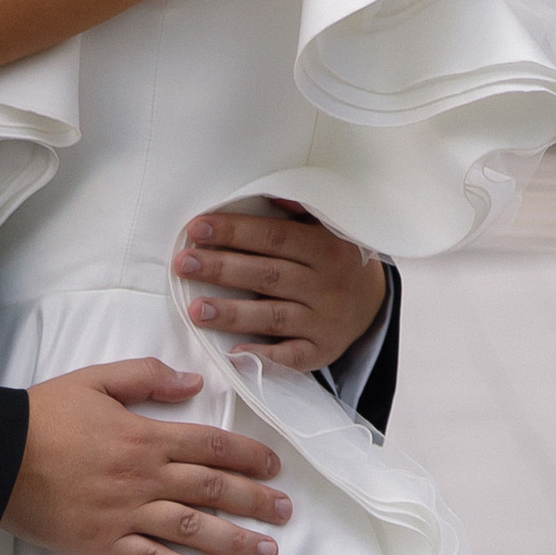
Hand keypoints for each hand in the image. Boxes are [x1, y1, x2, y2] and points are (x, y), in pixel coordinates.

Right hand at [2, 359, 290, 554]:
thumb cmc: (39, 417)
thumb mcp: (94, 380)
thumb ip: (144, 377)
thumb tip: (191, 382)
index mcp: (144, 436)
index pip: (211, 445)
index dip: (248, 456)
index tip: (273, 467)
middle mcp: (143, 477)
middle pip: (212, 489)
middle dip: (254, 501)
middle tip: (285, 512)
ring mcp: (125, 514)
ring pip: (193, 529)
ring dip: (236, 541)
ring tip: (268, 551)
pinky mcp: (104, 543)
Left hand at [175, 201, 386, 371]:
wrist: (371, 303)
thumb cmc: (333, 260)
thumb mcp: (327, 229)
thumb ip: (300, 212)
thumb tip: (274, 197)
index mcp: (326, 247)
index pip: (273, 237)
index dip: (234, 232)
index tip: (198, 229)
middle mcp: (326, 284)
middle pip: (267, 275)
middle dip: (222, 269)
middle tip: (184, 264)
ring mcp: (324, 320)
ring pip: (274, 316)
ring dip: (233, 313)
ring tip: (196, 309)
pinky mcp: (320, 351)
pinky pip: (291, 357)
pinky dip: (264, 356)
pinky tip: (234, 353)